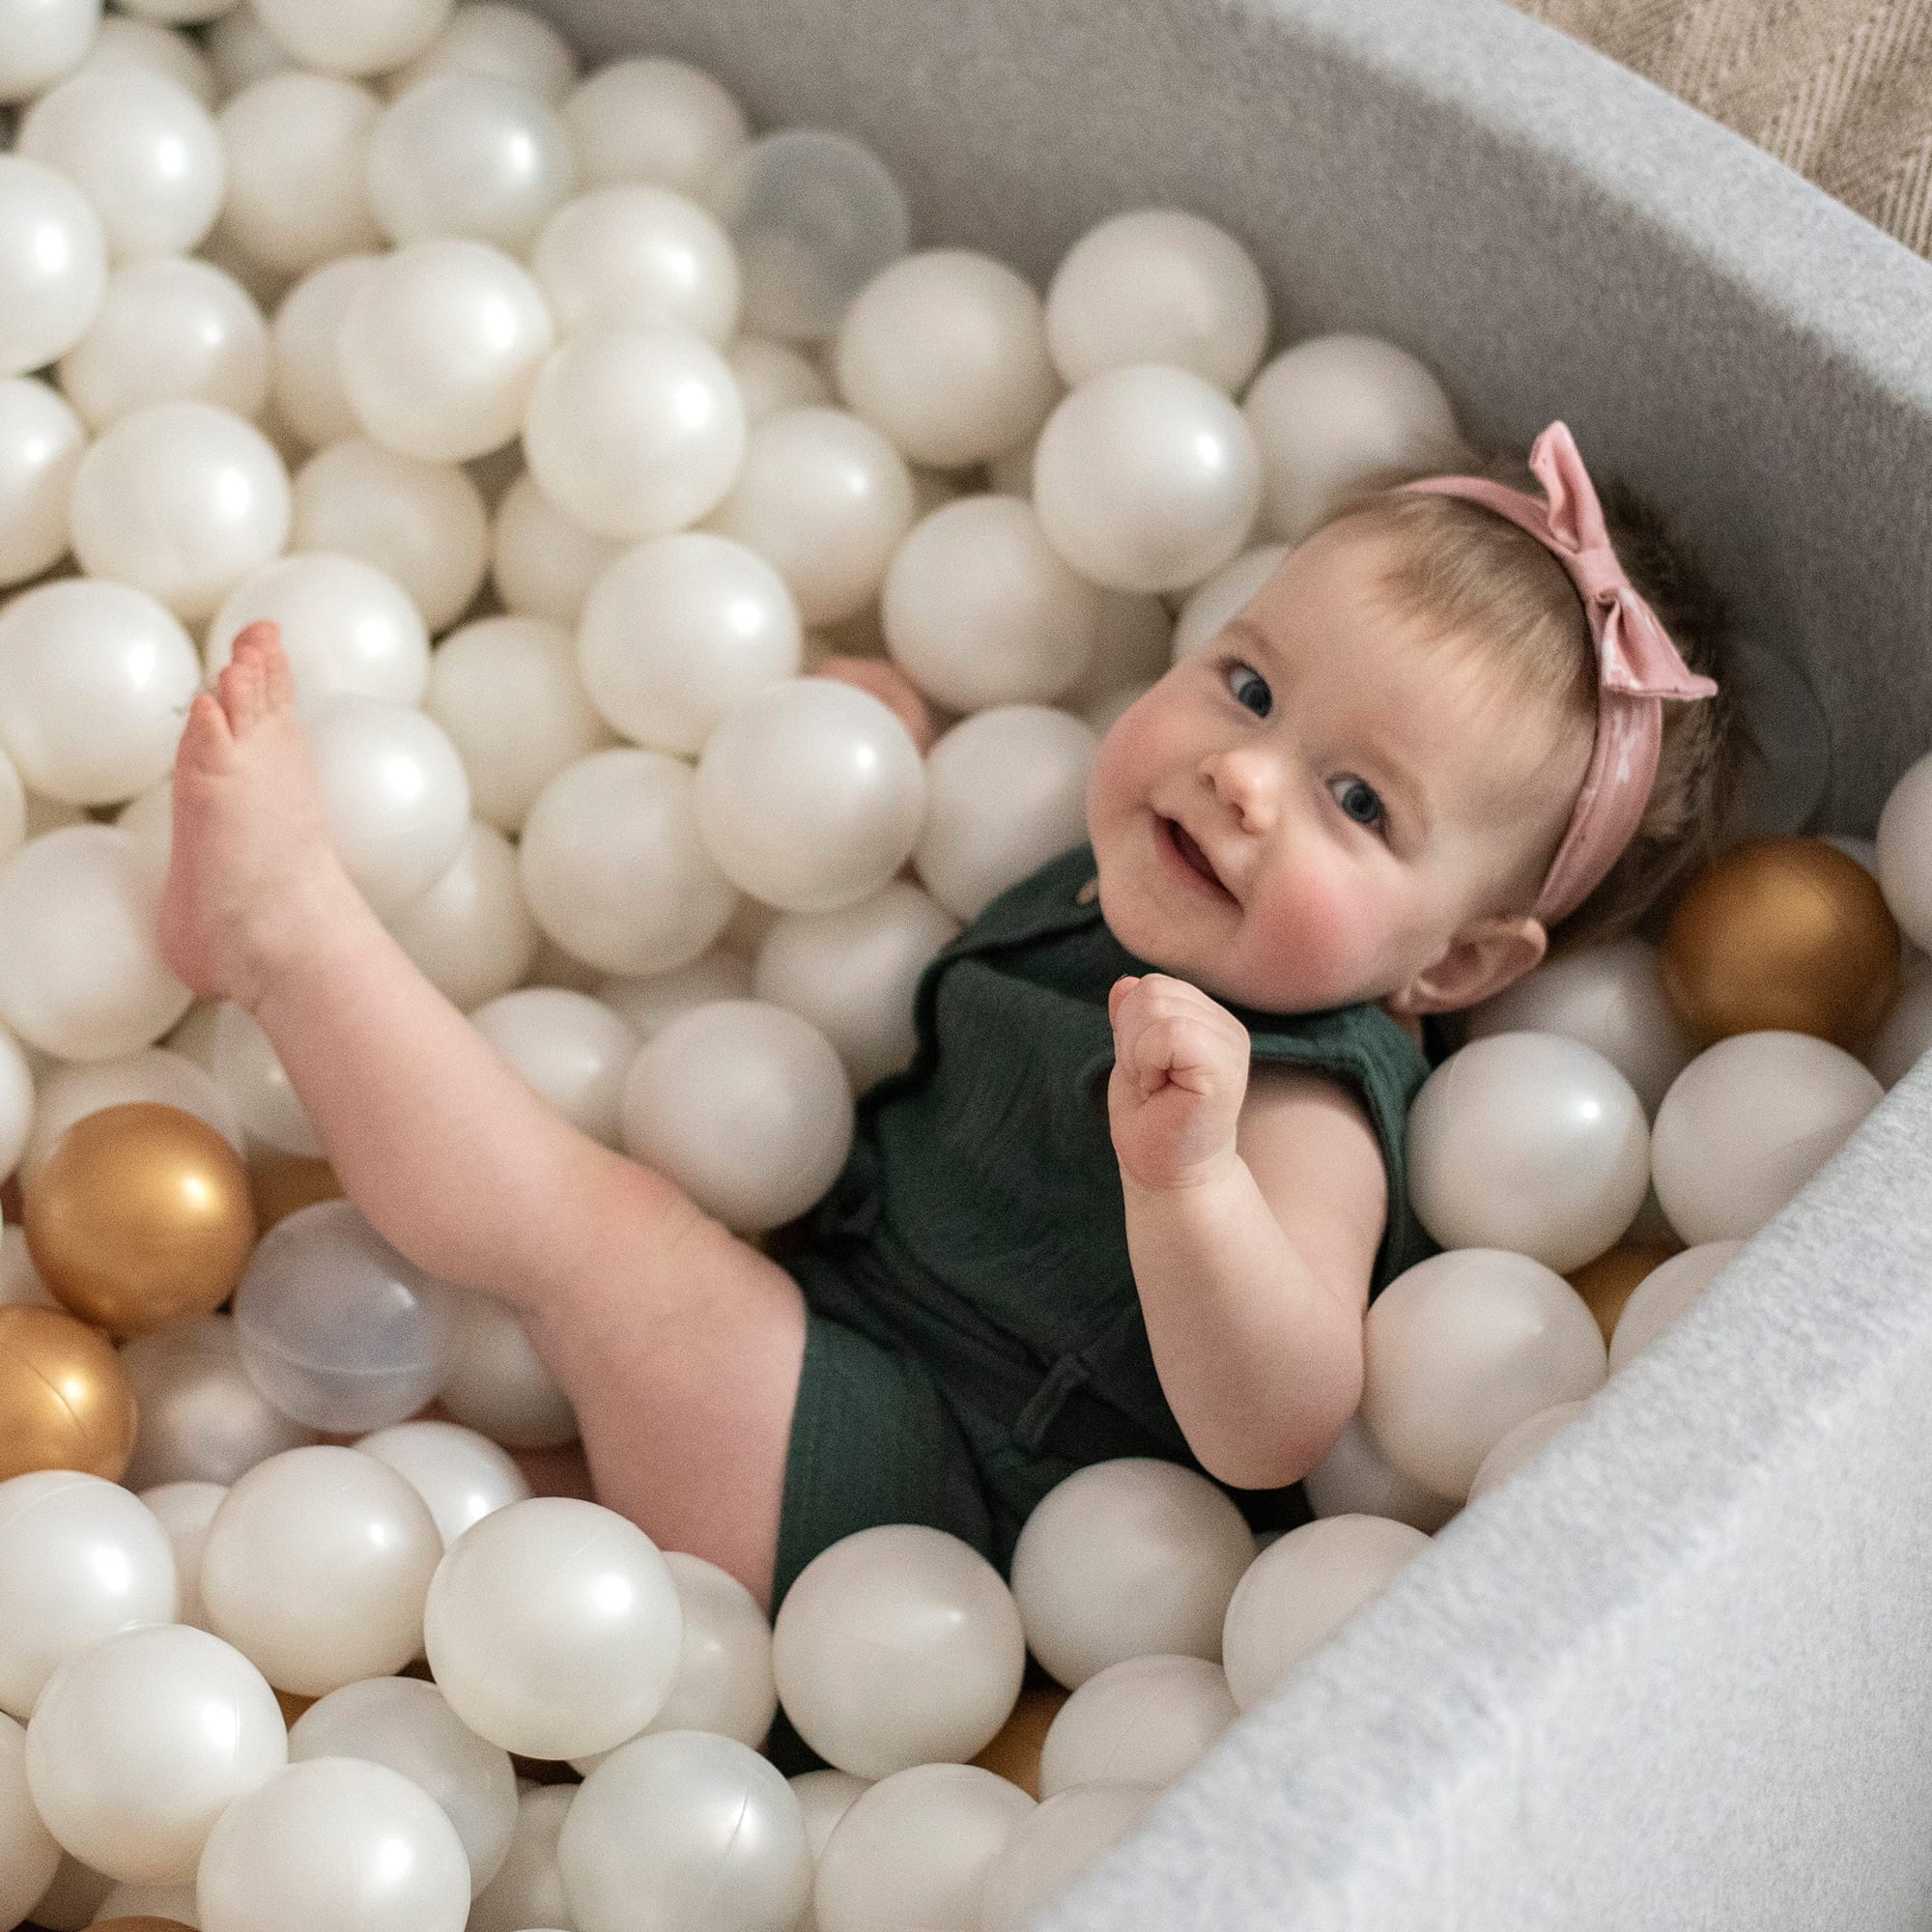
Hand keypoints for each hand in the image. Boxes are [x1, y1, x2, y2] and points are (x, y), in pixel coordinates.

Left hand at [1106, 973, 1250, 1192]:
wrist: (1169, 1176)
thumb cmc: (1153, 1123)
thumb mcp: (1132, 1058)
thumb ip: (1131, 1018)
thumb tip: (1123, 983)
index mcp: (1207, 1019)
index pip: (1150, 986)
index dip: (1129, 1029)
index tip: (1145, 1071)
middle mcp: (1226, 1026)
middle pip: (1151, 991)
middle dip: (1130, 1040)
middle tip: (1151, 1083)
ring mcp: (1231, 1043)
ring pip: (1156, 1007)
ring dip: (1138, 1055)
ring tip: (1158, 1088)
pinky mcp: (1227, 1065)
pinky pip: (1169, 1033)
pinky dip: (1148, 1063)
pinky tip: (1162, 1091)